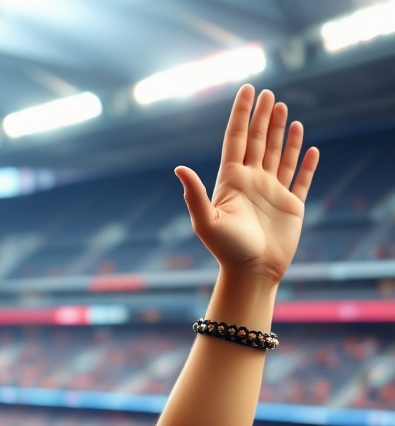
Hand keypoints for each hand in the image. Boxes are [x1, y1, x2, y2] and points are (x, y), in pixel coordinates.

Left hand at [176, 85, 318, 283]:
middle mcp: (252, 182)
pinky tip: (309, 146)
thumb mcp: (206, 221)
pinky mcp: (291, 205)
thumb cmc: (226, 250)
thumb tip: (178, 168)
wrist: (251, 273)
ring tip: (286, 111)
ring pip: (279, 155)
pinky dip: (306, 163)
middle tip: (270, 94)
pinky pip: (301, 179)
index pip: (236, 139)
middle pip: (258, 142)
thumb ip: (194, 194)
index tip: (248, 88)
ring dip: (283, 134)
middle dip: (264, 118)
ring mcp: (272, 192)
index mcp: (231, 181)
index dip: (242, 114)